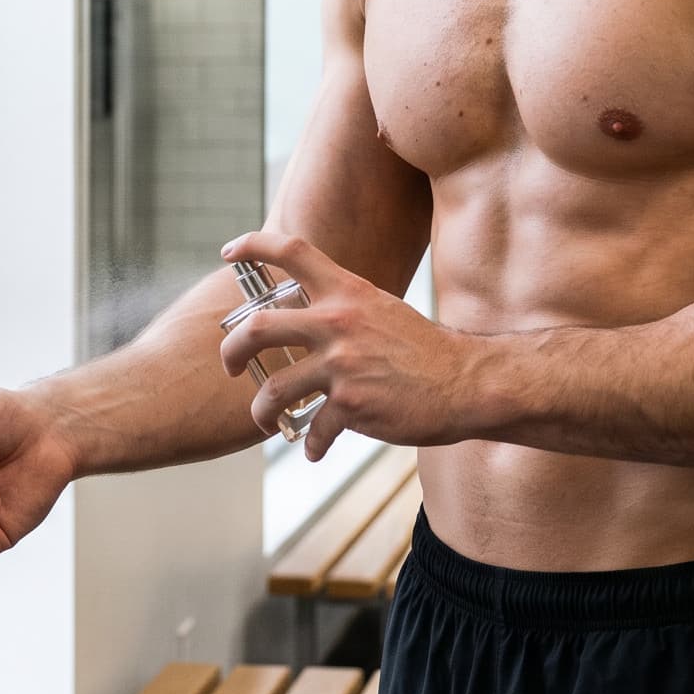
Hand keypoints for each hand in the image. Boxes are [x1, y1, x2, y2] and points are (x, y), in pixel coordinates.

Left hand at [217, 231, 481, 461]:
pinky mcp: (351, 404)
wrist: (466, 382)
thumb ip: (344, 309)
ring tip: (265, 421)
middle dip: (232, 351)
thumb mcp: (381, 310)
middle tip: (230, 367)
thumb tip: (307, 320)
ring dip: (261, 411)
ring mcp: (343, 364)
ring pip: (273, 390)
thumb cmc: (424, 350)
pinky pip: (313, 429)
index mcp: (347, 292)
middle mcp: (338, 322)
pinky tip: (314, 448)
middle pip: (258, 327)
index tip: (227, 251)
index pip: (291, 251)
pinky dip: (310, 443)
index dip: (252, 245)